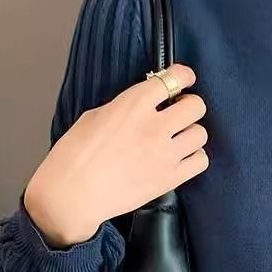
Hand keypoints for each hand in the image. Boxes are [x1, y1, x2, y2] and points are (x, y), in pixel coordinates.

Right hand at [24, 63, 207, 247]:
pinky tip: (182, 158)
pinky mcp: (170, 178)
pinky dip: (194, 157)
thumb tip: (144, 106)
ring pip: (201, 133)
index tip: (184, 78)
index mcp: (133, 105)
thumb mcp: (94, 116)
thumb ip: (125, 107)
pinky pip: (200, 161)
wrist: (71, 196)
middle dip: (189, 105)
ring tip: (178, 138)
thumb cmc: (74, 157)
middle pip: (195, 106)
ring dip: (191, 133)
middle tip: (179, 112)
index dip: (183, 76)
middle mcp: (154, 126)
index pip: (173, 79)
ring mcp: (165, 153)